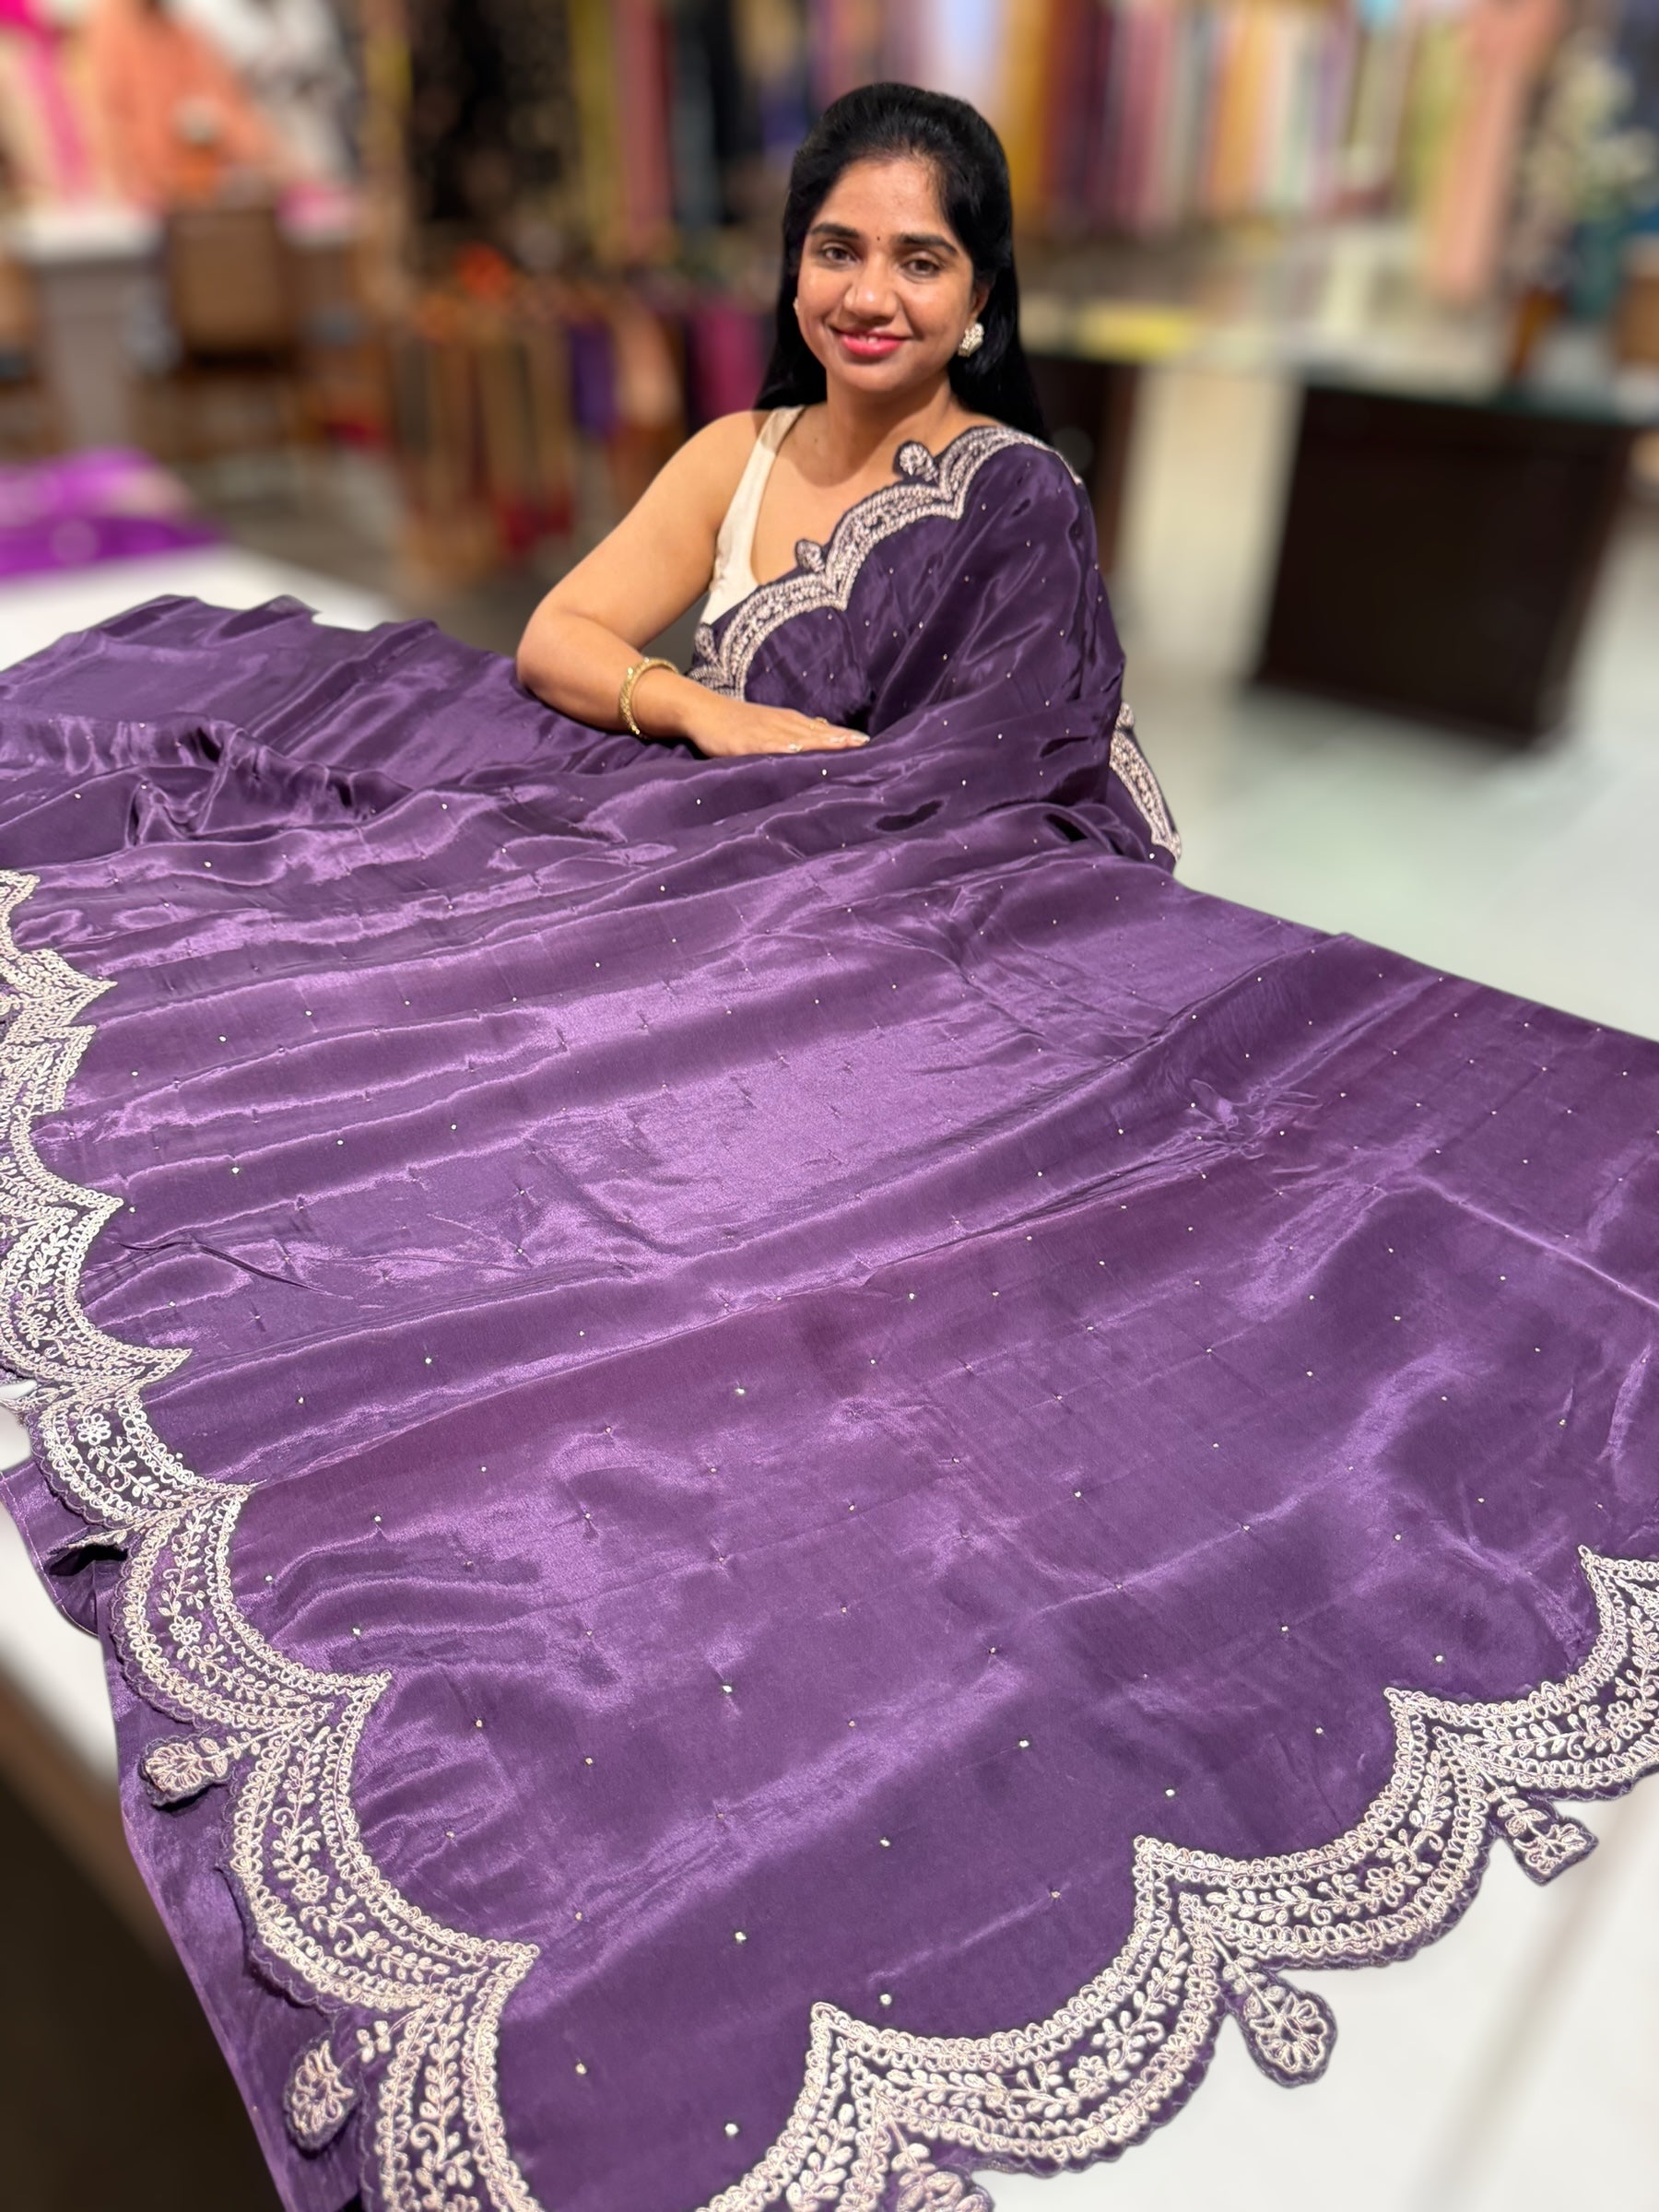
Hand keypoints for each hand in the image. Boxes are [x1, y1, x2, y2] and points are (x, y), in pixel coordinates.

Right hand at [679, 691, 868, 758]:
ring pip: (797, 737)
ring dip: (820, 741)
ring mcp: (764, 731)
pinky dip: (782, 748)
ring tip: (843, 746)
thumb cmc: (738, 723)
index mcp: (789, 722)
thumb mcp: (771, 726)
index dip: (843, 737)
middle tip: (864, 745)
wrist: (703, 710)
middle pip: (816, 733)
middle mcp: (782, 724)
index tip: (867, 743)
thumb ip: (795, 734)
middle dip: (840, 740)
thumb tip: (825, 738)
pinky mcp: (744, 741)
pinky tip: (796, 751)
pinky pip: (766, 745)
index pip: (823, 730)